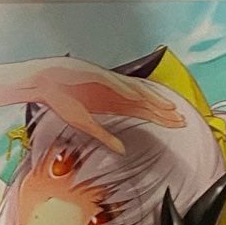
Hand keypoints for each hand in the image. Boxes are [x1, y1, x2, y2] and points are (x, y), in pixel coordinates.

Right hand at [25, 56, 183, 155]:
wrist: (43, 82)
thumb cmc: (61, 101)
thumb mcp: (85, 124)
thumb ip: (105, 136)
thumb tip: (123, 150)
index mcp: (113, 104)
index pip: (143, 111)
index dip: (161, 118)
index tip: (177, 125)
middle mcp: (115, 92)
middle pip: (146, 102)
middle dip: (164, 112)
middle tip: (183, 121)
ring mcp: (108, 82)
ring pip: (137, 91)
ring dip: (154, 99)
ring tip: (170, 109)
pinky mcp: (98, 74)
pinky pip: (117, 83)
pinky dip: (131, 90)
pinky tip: (143, 98)